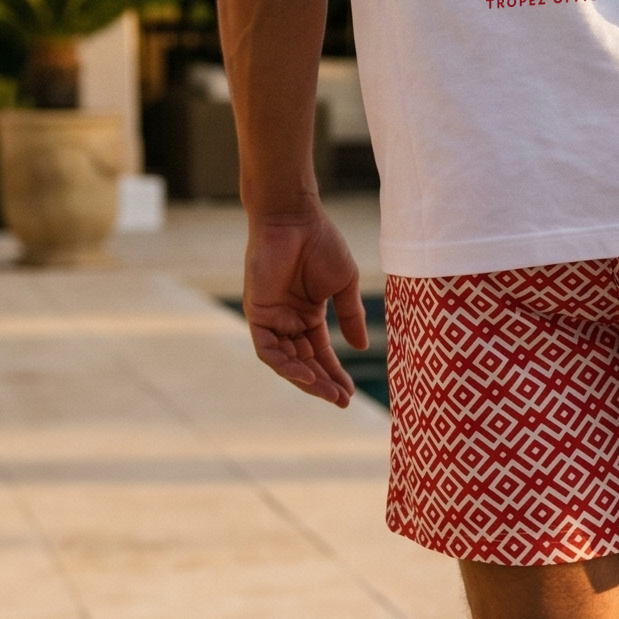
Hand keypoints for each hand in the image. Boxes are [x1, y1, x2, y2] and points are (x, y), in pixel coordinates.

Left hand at [242, 206, 367, 405]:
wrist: (295, 218)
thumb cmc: (321, 242)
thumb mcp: (343, 284)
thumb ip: (350, 316)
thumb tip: (361, 347)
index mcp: (308, 314)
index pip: (320, 353)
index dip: (335, 374)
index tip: (350, 394)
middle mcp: (288, 320)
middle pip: (304, 362)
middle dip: (322, 383)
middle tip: (341, 400)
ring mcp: (271, 318)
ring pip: (285, 362)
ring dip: (306, 379)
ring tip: (328, 393)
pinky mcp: (257, 313)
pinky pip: (268, 350)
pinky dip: (284, 365)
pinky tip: (306, 374)